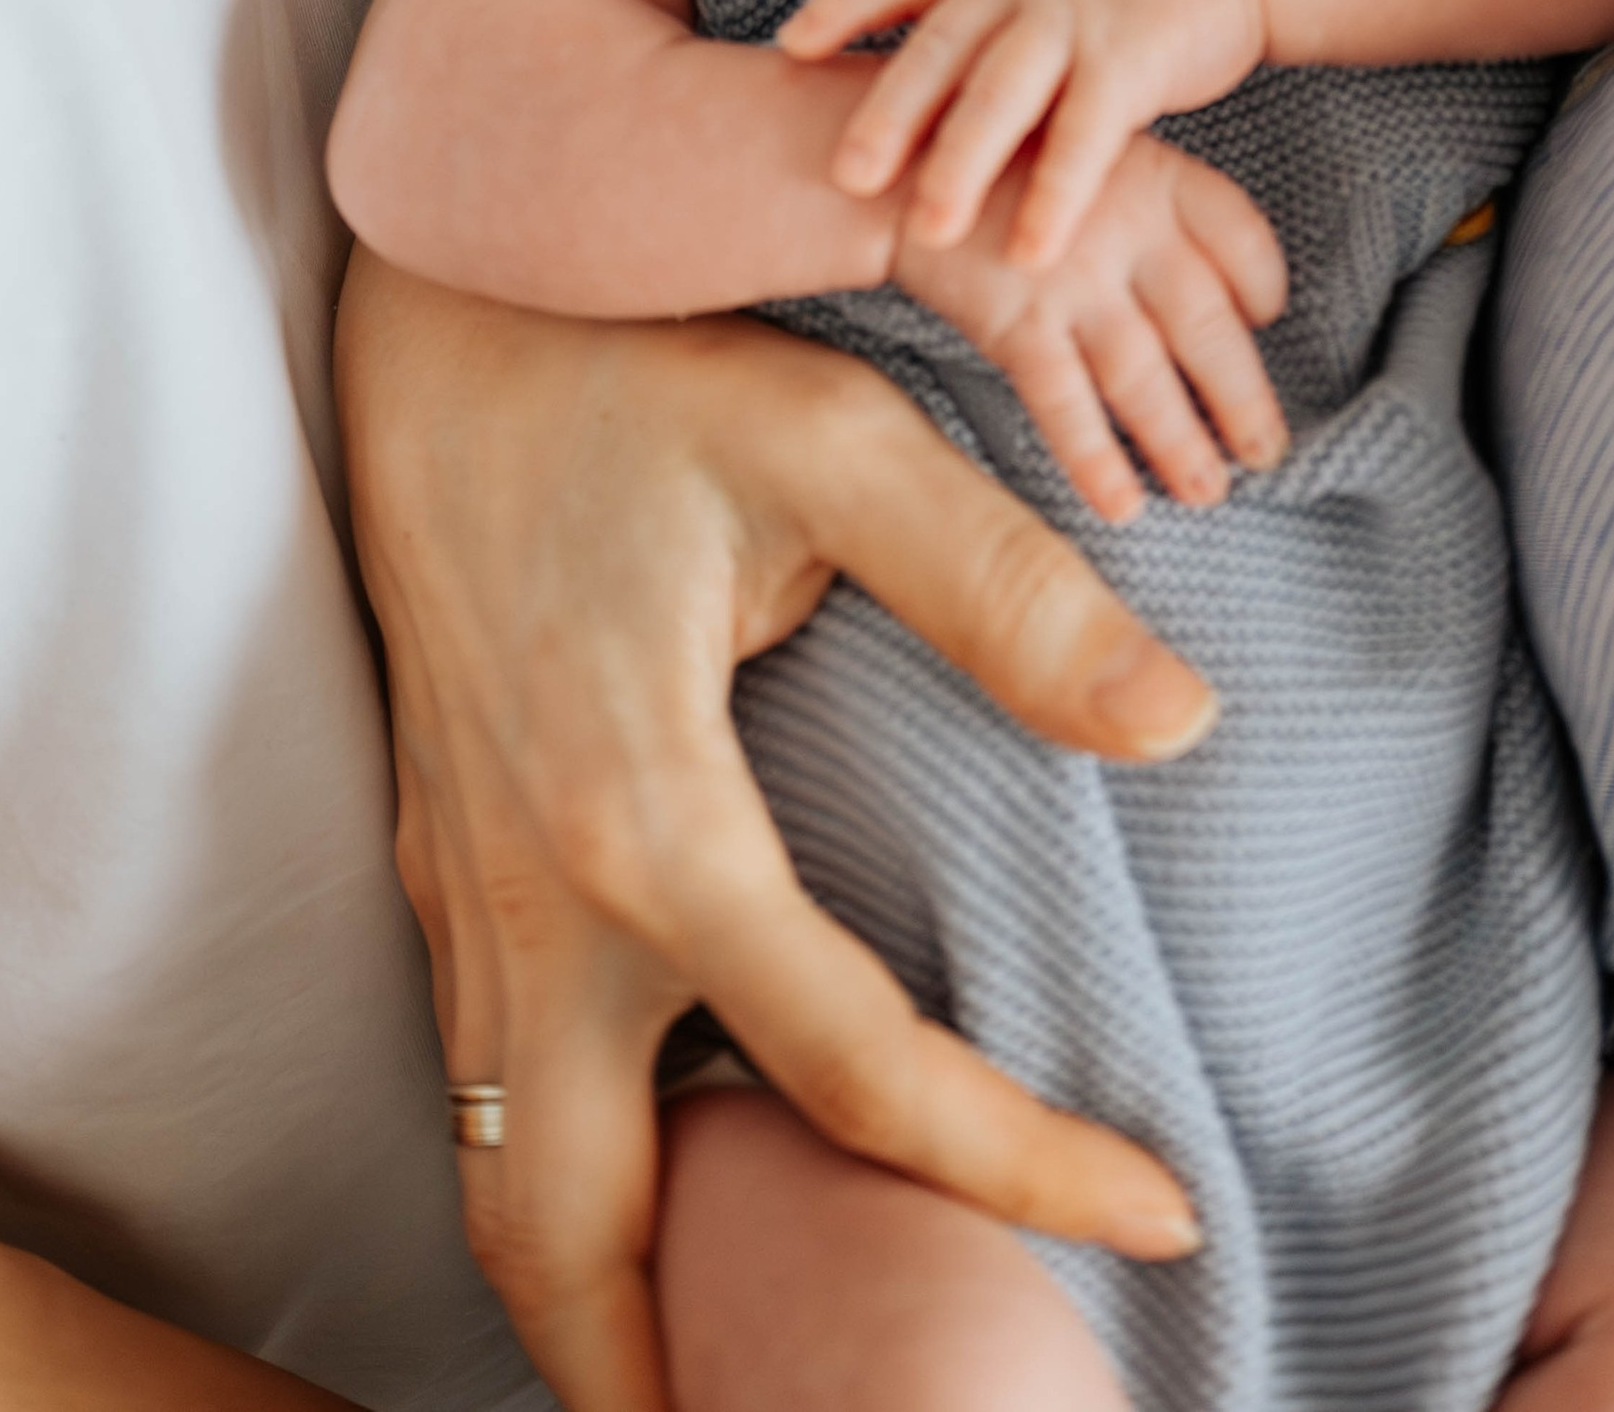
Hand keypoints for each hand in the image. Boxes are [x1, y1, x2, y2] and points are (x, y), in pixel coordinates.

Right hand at [336, 260, 1217, 1411]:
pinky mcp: (441, 861)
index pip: (854, 1074)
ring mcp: (465, 894)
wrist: (432, 311)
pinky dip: (560, 1191)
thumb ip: (1007, 591)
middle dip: (675, 1385)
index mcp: (645, 821)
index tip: (1159, 1211)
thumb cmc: (638, 365)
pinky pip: (483, 1091)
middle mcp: (532, 904)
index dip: (1020, 1166)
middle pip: (578, 1245)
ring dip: (601, 1308)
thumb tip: (1181, 724)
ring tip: (732, 1373)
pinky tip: (661, 1179)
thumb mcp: (834, 446)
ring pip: (501, 1187)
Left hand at [780, 0, 1267, 266]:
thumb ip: (970, 31)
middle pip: (942, 49)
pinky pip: (1085, 135)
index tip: (789, 45)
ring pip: (1004, 93)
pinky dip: (1055, 195)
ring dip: (962, 165)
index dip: (845, 8)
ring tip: (928, 233)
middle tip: (843, 177)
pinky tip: (1030, 250)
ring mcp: (1077, 15)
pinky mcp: (1132, 58)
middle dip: (889, 114)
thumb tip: (886, 96)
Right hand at [896, 133, 1289, 522]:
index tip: (1266, 322)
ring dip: (1180, 444)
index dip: (1263, 287)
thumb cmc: (1016, 168)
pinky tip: (1122, 504)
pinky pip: (1067, 404)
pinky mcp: (1017, 321)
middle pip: (1207, 325)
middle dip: (1241, 399)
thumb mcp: (1097, 156)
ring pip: (1144, 377)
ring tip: (1206, 491)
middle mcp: (1128, 229)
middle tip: (1264, 453)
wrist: (907, 170)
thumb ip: (1162, 211)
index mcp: (1159, 177)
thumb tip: (1230, 296)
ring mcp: (1073, 279)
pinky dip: (1097, 460)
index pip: (1243, 239)